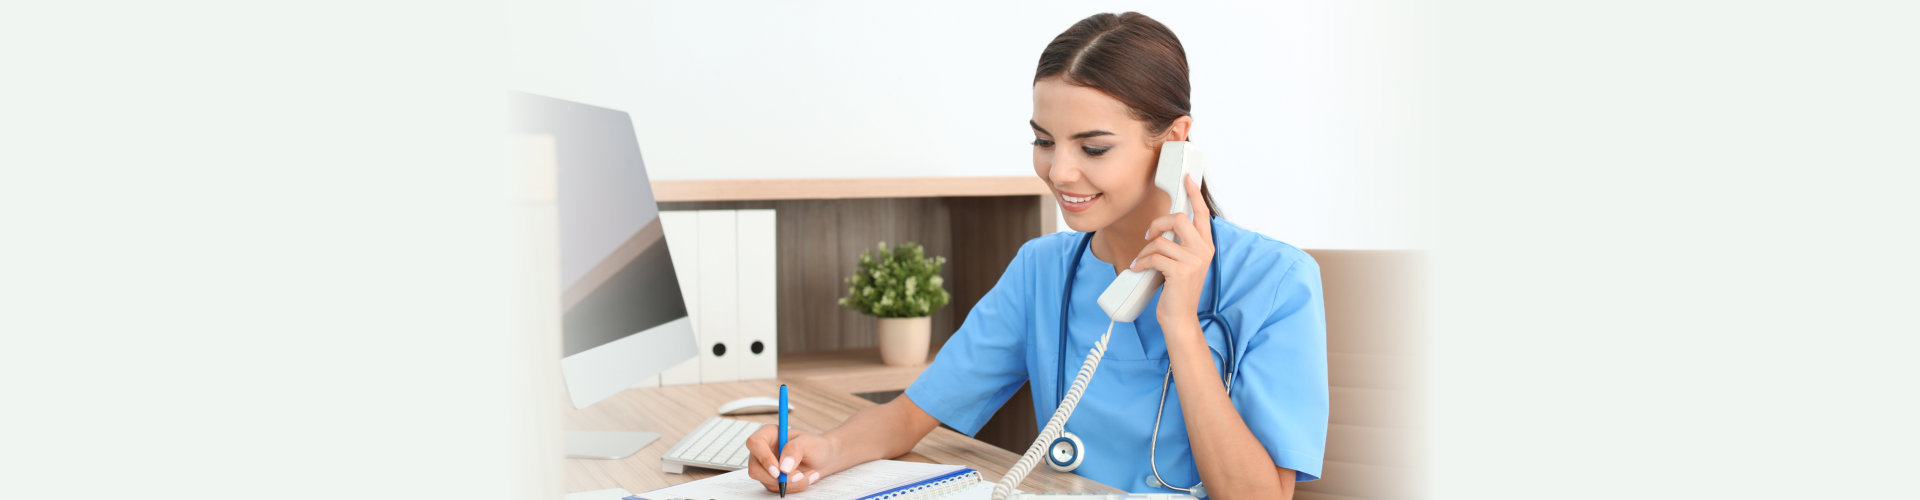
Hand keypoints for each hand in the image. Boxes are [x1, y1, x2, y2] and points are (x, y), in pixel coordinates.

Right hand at [745, 423, 834, 493]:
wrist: (823, 459)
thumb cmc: (815, 446)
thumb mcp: (808, 443)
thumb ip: (795, 450)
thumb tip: (783, 467)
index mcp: (769, 434)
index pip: (755, 443)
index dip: (763, 458)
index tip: (778, 470)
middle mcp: (763, 451)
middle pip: (755, 468)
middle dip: (778, 477)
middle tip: (799, 475)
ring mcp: (765, 467)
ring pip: (767, 482)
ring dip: (790, 483)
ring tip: (808, 474)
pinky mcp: (771, 480)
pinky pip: (777, 489)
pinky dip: (793, 487)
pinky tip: (805, 478)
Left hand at [1128, 174, 1214, 327]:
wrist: (1180, 318)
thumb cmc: (1178, 291)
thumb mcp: (1184, 263)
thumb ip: (1180, 245)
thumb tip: (1163, 227)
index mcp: (1206, 246)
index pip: (1202, 214)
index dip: (1194, 194)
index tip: (1188, 178)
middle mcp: (1204, 250)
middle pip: (1178, 219)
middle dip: (1158, 223)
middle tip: (1149, 235)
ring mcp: (1194, 261)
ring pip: (1161, 240)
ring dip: (1145, 250)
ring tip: (1142, 262)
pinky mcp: (1181, 271)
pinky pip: (1154, 256)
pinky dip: (1141, 262)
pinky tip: (1138, 269)